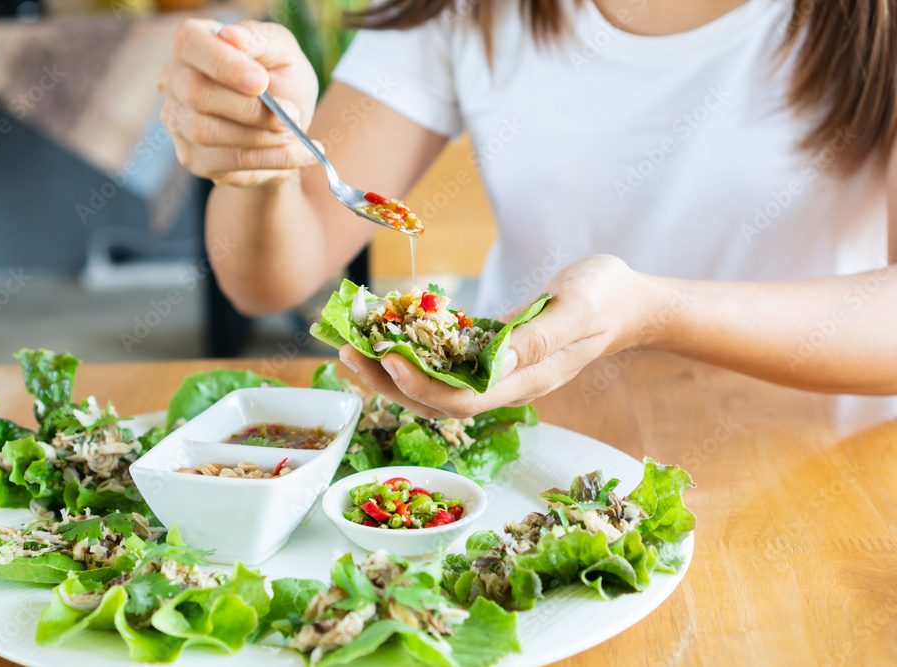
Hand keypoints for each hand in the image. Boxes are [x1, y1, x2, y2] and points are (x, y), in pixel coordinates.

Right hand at [158, 19, 319, 186]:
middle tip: (291, 113)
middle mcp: (175, 81)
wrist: (288, 128)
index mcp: (193, 44)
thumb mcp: (284, 53)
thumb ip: (263, 40)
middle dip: (249, 108)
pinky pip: (228, 162)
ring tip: (295, 133)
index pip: (190, 43)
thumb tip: (232, 36)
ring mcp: (178, 122)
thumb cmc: (281, 80)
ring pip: (208, 132)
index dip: (224, 63)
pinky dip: (272, 159)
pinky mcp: (193, 158)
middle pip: (196, 93)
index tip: (262, 81)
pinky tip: (300, 154)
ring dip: (261, 136)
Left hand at [339, 255, 662, 418]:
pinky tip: (382, 338)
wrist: (627, 301)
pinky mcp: (490, 356)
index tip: (386, 356)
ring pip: (433, 388)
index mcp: (526, 380)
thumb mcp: (580, 307)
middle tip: (346, 354)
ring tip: (349, 351)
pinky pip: (443, 365)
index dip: (420, 386)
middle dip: (388, 384)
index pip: (462, 401)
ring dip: (388, 374)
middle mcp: (506, 385)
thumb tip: (497, 361)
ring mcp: (497, 373)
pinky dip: (410, 354)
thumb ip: (541, 336)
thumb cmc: (607, 297)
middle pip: (436, 402)